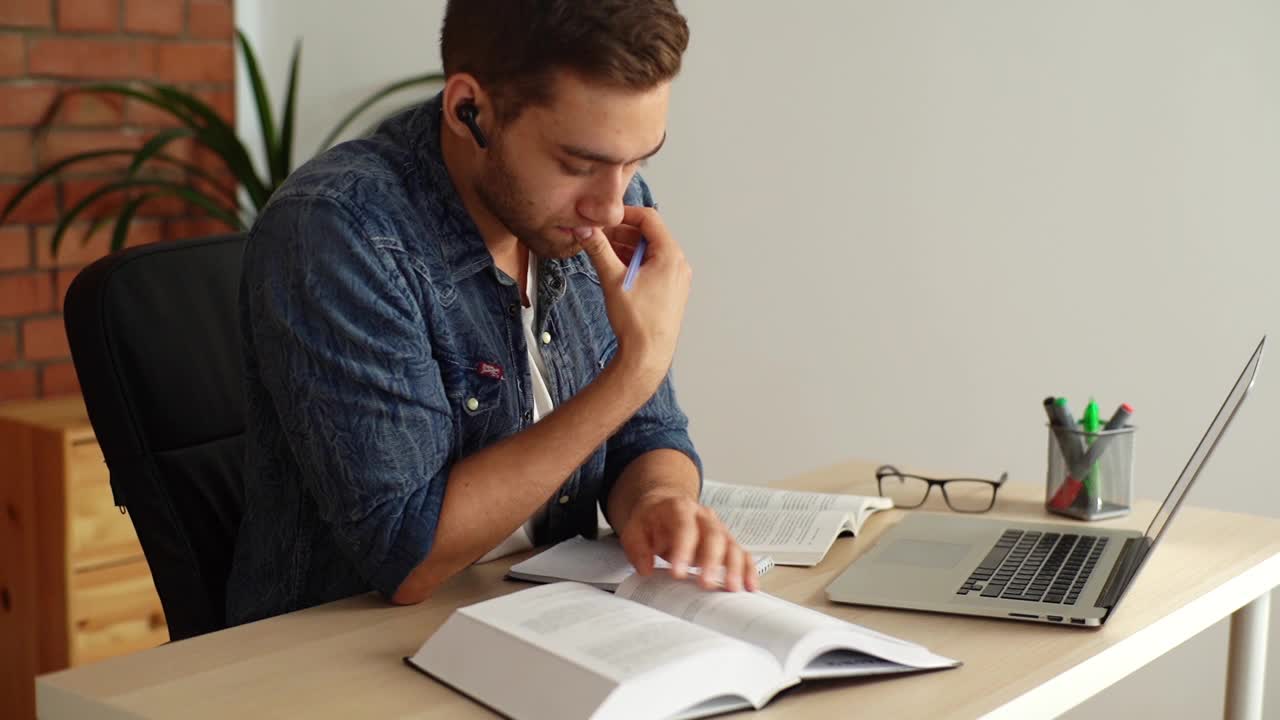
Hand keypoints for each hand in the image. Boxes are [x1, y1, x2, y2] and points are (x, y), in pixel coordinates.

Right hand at [579, 206, 691, 391]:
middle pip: (650, 235)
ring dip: (627, 249)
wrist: (648, 355)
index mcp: (670, 256)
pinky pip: (653, 266)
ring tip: (603, 253)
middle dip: (623, 233)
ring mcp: (676, 278)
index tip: (605, 218)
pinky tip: (616, 269)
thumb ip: (598, 250)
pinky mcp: (671, 290)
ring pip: (650, 251)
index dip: (625, 214)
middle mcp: (678, 264)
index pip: (649, 218)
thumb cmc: (637, 322)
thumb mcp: (613, 279)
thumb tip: (586, 230)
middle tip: (599, 236)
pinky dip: (635, 263)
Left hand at [618, 491, 757, 591]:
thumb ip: (637, 548)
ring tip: (732, 588)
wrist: (664, 506)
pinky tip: (750, 586)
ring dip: (734, 567)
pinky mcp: (727, 542)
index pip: (684, 527)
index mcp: (679, 509)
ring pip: (732, 545)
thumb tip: (646, 568)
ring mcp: (718, 529)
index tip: (677, 573)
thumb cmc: (651, 520)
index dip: (683, 549)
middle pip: (713, 535)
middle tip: (705, 584)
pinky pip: (742, 554)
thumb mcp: (634, 529)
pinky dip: (748, 569)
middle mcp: (704, 516)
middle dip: (711, 561)